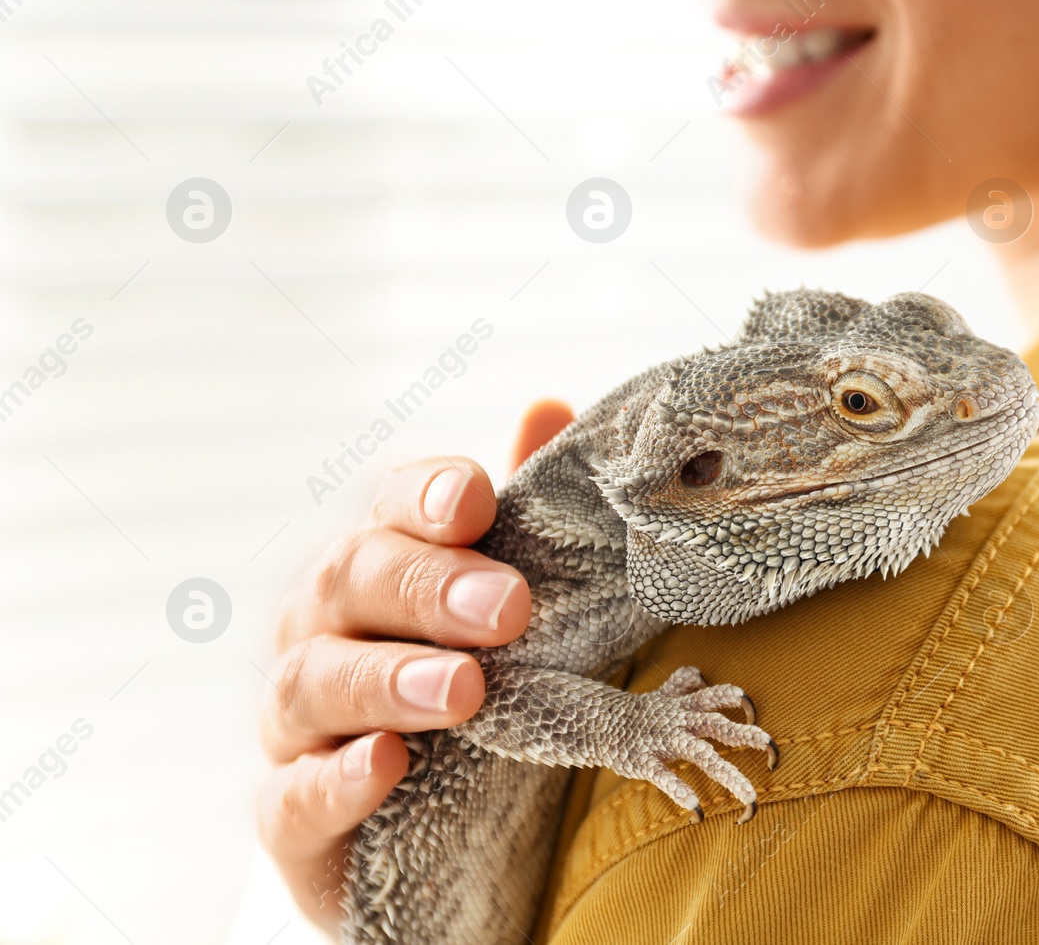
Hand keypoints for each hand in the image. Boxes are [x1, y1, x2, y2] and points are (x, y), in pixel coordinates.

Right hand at [256, 399, 573, 931]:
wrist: (433, 830)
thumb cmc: (469, 685)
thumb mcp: (507, 604)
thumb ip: (527, 517)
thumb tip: (549, 407)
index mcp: (379, 561)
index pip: (389, 505)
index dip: (427, 497)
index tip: (477, 501)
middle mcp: (322, 628)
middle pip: (352, 580)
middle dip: (429, 587)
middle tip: (509, 608)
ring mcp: (294, 723)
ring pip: (313, 682)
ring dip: (387, 680)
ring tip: (463, 692)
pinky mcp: (288, 817)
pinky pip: (292, 797)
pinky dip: (335, 780)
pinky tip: (385, 766)